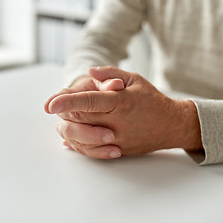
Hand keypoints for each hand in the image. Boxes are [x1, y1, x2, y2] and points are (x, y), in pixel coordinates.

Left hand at [46, 67, 202, 158]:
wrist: (172, 125)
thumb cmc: (152, 100)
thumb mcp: (134, 79)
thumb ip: (110, 74)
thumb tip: (89, 72)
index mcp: (121, 102)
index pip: (89, 101)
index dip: (67, 101)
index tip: (50, 103)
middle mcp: (118, 123)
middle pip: (81, 119)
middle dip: (63, 112)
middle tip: (54, 105)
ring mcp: (118, 140)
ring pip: (84, 139)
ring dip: (68, 129)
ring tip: (61, 120)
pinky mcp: (118, 150)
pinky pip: (93, 151)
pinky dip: (78, 145)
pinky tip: (69, 138)